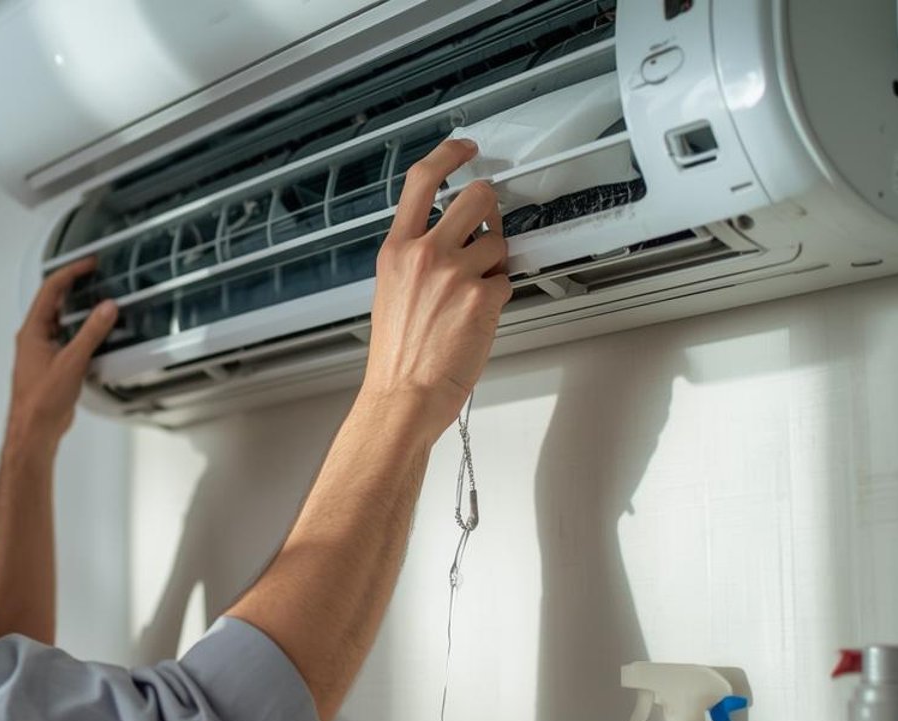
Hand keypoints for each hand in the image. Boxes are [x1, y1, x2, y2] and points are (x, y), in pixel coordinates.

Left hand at [9, 256, 118, 445]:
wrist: (34, 431)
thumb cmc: (42, 400)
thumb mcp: (72, 362)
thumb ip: (91, 332)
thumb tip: (106, 307)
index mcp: (32, 331)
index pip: (51, 290)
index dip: (71, 272)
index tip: (89, 263)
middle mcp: (34, 338)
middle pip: (55, 303)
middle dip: (75, 287)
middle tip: (97, 277)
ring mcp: (42, 352)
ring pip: (61, 322)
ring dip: (79, 311)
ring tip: (101, 301)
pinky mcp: (52, 366)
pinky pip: (67, 340)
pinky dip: (82, 332)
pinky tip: (97, 336)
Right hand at [361, 138, 511, 432]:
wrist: (403, 397)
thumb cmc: (396, 356)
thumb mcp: (391, 291)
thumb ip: (415, 257)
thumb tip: (449, 237)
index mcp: (397, 250)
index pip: (422, 180)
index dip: (449, 154)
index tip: (464, 147)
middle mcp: (425, 254)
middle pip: (477, 198)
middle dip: (492, 209)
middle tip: (490, 223)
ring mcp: (455, 274)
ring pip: (499, 244)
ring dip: (495, 264)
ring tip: (473, 294)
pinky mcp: (482, 298)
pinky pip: (506, 281)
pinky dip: (498, 297)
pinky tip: (477, 317)